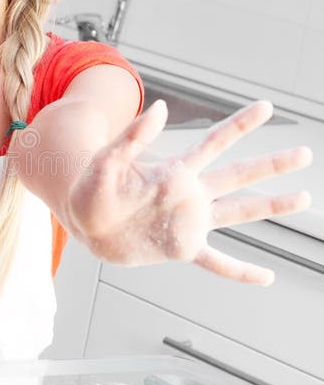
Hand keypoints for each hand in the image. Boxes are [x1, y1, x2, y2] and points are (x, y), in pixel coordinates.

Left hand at [68, 99, 311, 283]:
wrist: (83, 224)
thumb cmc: (91, 189)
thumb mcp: (107, 161)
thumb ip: (132, 137)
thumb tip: (160, 107)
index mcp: (175, 170)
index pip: (215, 142)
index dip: (240, 124)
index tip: (265, 106)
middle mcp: (190, 194)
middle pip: (240, 175)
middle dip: (272, 163)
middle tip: (306, 153)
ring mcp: (189, 222)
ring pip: (239, 213)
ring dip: (271, 206)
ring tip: (303, 198)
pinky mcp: (181, 249)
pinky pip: (218, 262)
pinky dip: (241, 271)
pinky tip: (266, 278)